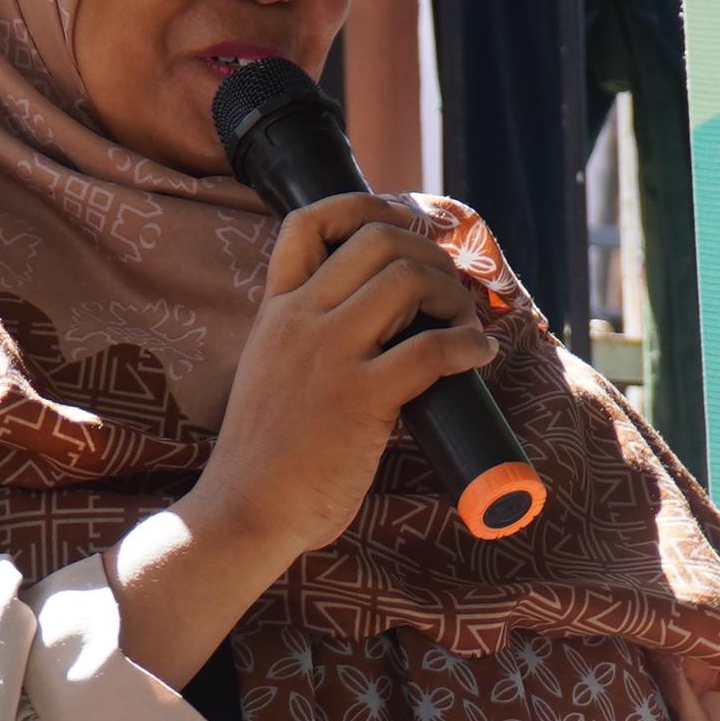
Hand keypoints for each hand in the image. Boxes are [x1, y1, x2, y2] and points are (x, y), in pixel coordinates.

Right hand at [188, 192, 496, 564]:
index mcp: (275, 310)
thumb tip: (378, 330)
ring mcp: (329, 355)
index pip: (308, 222)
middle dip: (428, 254)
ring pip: (408, 280)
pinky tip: (476, 357)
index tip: (401, 232)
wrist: (244, 510)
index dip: (364, 209)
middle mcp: (300, 320)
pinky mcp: (361, 398)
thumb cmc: (265, 456)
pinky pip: (432, 348)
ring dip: (453, 295)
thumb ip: (306, 342)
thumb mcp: (271, 373)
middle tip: (449, 290)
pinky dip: (468, 345)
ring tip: (464, 326)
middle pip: (377, 239)